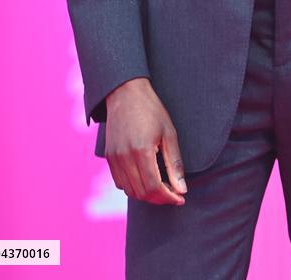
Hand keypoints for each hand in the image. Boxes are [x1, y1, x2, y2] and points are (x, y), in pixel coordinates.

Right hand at [104, 77, 187, 204]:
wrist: (126, 92)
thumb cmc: (151, 110)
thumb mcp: (169, 133)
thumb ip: (174, 163)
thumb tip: (181, 189)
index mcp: (141, 151)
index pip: (154, 187)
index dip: (168, 198)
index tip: (180, 198)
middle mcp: (124, 157)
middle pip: (141, 193)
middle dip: (159, 198)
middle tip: (173, 194)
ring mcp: (114, 158)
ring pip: (129, 191)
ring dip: (146, 194)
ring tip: (161, 187)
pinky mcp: (109, 157)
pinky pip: (120, 182)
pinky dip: (133, 186)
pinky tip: (146, 178)